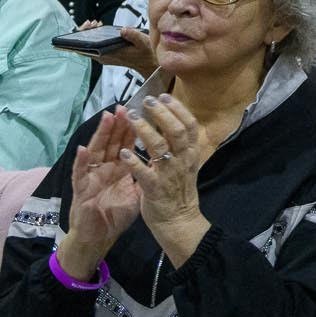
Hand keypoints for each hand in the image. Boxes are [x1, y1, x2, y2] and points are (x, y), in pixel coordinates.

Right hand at [63, 111, 142, 265]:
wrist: (99, 236)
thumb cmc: (116, 214)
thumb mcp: (137, 192)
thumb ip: (146, 174)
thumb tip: (164, 159)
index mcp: (120, 168)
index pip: (129, 143)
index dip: (135, 127)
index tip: (144, 111)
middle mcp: (106, 168)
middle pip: (113, 142)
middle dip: (120, 124)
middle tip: (127, 105)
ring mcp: (93, 177)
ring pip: (97, 151)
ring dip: (102, 134)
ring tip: (107, 117)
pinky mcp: (82, 190)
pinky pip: (81, 174)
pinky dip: (81, 161)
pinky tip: (83, 149)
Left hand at [78, 19, 155, 73]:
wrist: (149, 63)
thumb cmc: (145, 54)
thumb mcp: (142, 42)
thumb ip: (133, 35)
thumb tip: (123, 30)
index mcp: (108, 55)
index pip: (86, 48)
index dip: (83, 36)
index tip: (88, 27)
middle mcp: (103, 57)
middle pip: (84, 46)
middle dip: (86, 32)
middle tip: (92, 23)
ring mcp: (104, 56)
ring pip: (89, 46)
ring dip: (90, 34)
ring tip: (96, 24)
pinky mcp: (107, 54)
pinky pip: (95, 46)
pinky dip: (95, 37)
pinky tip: (100, 29)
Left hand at [123, 95, 210, 240]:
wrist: (178, 220)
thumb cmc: (178, 189)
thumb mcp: (187, 164)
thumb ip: (181, 145)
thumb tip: (173, 120)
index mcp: (191, 153)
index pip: (189, 125)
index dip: (178, 109)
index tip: (164, 96)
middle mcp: (183, 161)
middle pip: (176, 131)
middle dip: (162, 114)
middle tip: (147, 101)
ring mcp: (169, 174)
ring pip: (160, 147)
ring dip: (146, 130)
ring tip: (133, 118)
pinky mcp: (155, 189)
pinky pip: (144, 172)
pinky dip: (134, 161)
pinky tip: (124, 152)